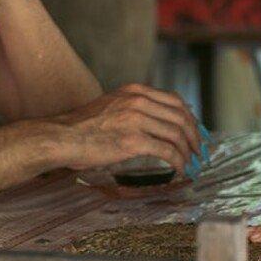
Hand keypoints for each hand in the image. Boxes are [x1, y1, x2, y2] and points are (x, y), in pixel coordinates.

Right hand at [46, 85, 202, 171]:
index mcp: (134, 91)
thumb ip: (133, 109)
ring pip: (177, 134)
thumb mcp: (111, 106)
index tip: (195, 132)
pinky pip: (167, 151)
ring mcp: (137, 120)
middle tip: (199, 150)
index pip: (174, 100)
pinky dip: (178, 161)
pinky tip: (179, 169)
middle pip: (181, 116)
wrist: (61, 137)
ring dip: (188, 151)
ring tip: (190, 163)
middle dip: (194, 136)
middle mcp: (138, 101)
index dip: (190, 117)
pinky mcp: (134, 141)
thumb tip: (156, 124)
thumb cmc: (82, 127)